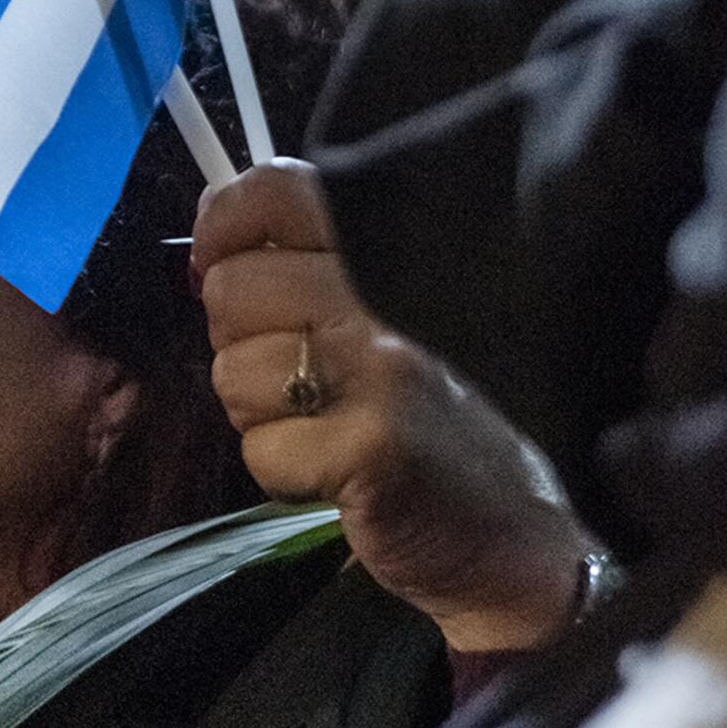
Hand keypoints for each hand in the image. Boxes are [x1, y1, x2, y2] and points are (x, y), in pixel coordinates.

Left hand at [194, 159, 586, 652]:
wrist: (519, 536)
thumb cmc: (443, 425)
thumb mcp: (388, 325)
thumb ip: (309, 276)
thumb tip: (206, 256)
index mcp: (392, 259)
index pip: (278, 191)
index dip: (223, 222)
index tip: (218, 263)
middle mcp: (386, 301)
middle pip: (232, 288)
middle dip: (238, 341)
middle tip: (296, 379)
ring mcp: (383, 372)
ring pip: (234, 371)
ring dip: (259, 414)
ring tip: (324, 428)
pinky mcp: (373, 448)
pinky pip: (261, 449)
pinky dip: (282, 472)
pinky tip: (336, 474)